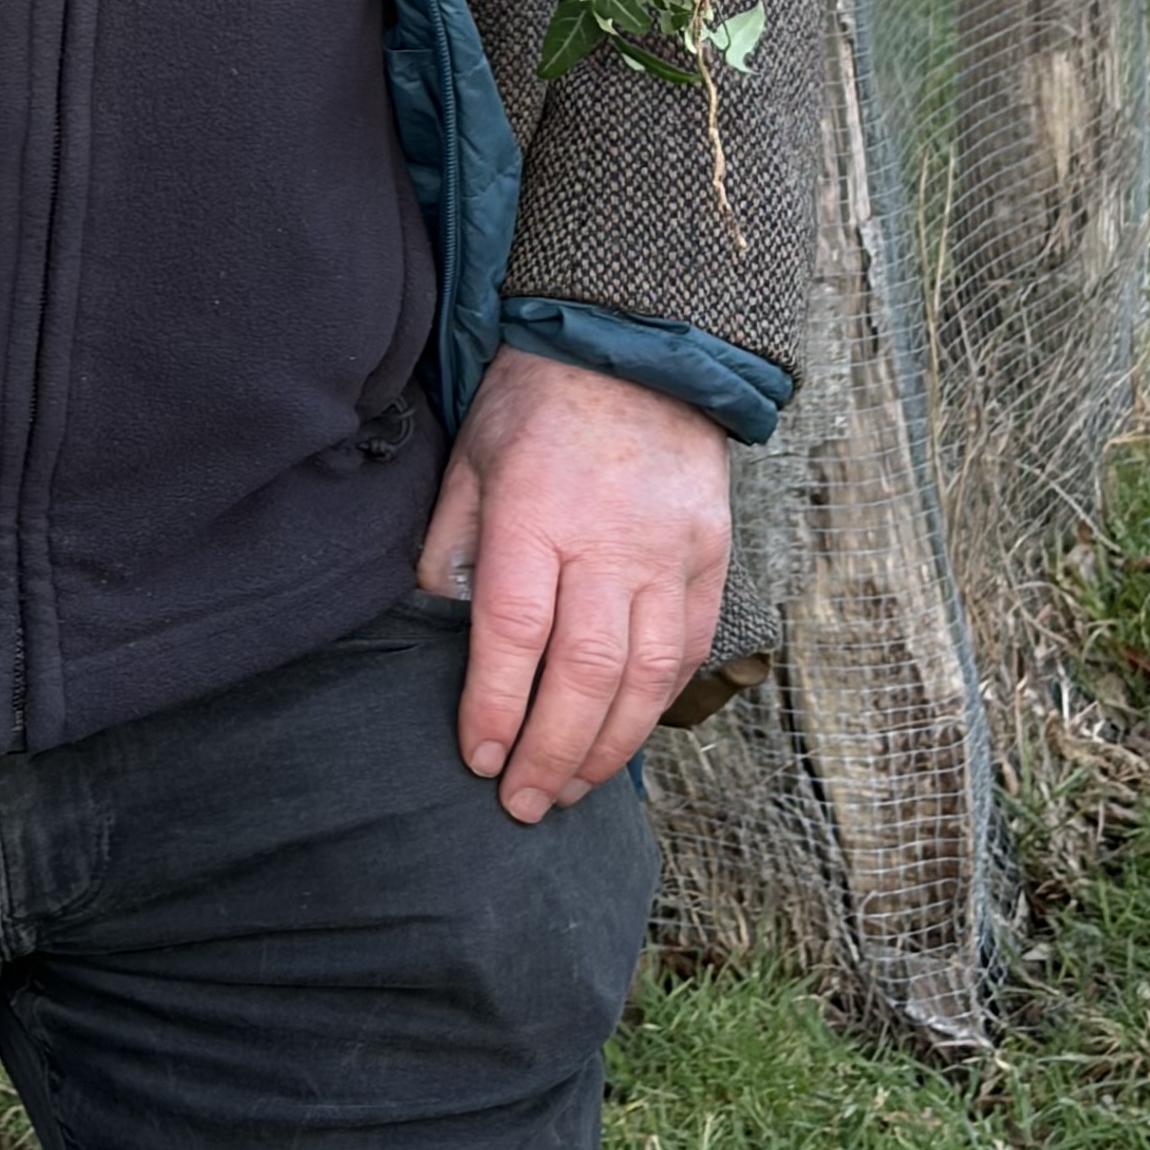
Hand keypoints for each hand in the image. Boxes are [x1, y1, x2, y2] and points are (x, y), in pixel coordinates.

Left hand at [418, 348, 730, 823]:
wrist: (633, 345)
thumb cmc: (535, 405)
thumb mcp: (471, 458)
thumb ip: (453, 544)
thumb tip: (438, 629)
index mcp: (537, 511)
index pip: (514, 632)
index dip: (495, 706)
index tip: (477, 759)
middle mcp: (609, 539)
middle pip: (586, 671)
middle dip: (551, 751)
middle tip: (523, 804)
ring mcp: (670, 551)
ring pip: (646, 674)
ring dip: (609, 746)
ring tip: (571, 786)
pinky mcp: (711, 556)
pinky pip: (690, 647)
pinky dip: (659, 701)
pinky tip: (626, 733)